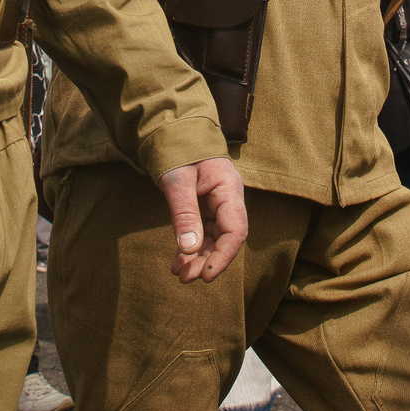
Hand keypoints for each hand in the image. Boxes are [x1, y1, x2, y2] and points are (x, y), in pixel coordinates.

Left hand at [157, 155, 247, 282]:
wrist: (173, 132)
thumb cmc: (178, 150)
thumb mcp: (178, 180)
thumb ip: (184, 213)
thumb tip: (189, 249)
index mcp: (228, 189)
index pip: (236, 230)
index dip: (224, 256)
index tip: (207, 276)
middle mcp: (227, 200)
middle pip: (225, 239)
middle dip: (207, 261)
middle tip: (186, 278)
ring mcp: (216, 206)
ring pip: (214, 240)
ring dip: (198, 259)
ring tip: (179, 274)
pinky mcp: (204, 210)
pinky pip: (202, 235)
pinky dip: (190, 250)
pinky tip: (177, 264)